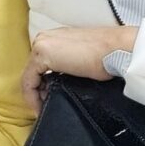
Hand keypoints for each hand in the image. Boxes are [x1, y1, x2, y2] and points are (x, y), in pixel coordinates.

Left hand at [21, 27, 137, 112]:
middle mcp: (46, 37)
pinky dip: (32, 97)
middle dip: (40, 89)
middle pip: (34, 70)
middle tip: (48, 105)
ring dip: (36, 94)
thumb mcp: (84, 60)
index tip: (50, 99)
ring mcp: (42, 44)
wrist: (117, 50)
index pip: (42, 64)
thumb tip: (62, 83)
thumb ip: (70, 66)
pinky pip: (28, 81)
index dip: (43, 84)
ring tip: (46, 108)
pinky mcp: (41, 55)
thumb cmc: (109, 56)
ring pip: (30, 75)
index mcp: (57, 37)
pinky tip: (41, 107)